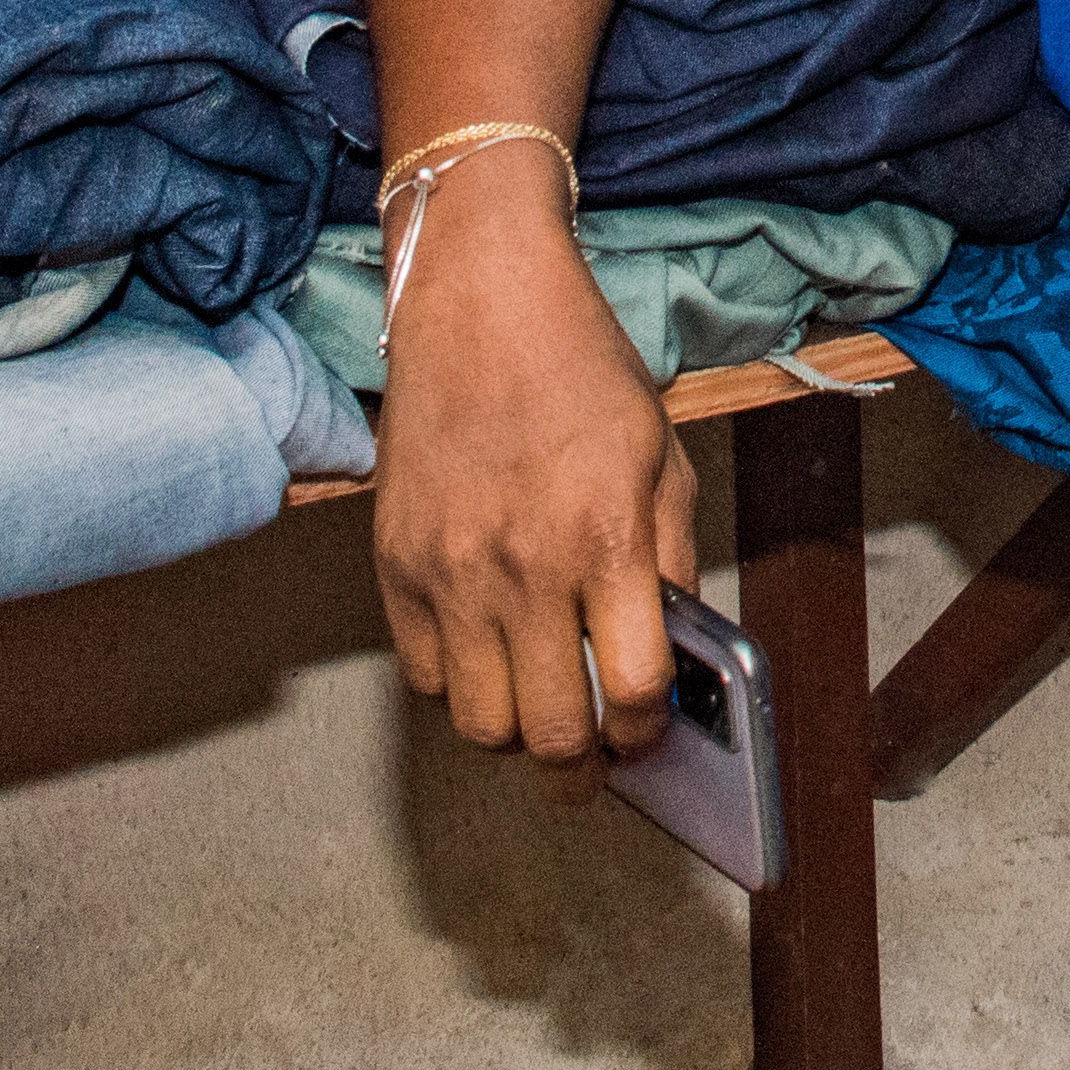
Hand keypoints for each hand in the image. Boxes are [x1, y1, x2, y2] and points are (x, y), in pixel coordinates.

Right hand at [369, 165, 703, 798]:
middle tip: (593, 763)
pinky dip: (457, 688)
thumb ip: (671, 560)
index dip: (646, 733)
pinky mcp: (395, 565)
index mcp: (605, 540)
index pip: (631, 692)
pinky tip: (487, 655)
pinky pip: (421, 678)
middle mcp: (523, 568)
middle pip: (550, 734)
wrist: (479, 299)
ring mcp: (450, 572)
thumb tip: (674, 652)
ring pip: (478, 725)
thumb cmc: (580, 368)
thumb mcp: (662, 455)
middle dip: (582, 770)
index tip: (648, 733)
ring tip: (539, 708)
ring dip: (516, 733)